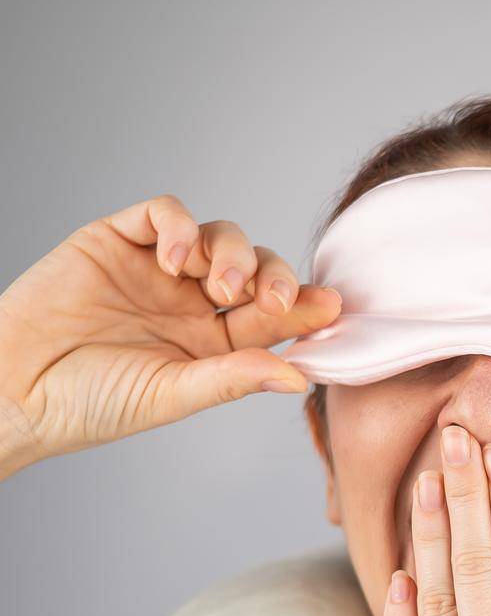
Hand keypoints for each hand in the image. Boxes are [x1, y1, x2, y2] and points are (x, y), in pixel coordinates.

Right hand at [0, 193, 341, 475]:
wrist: (14, 388)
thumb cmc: (90, 402)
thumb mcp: (172, 394)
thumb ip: (234, 377)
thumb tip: (301, 377)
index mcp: (215, 342)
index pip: (274, 317)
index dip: (306, 308)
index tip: (333, 307)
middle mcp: (193, 302)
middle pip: (258, 270)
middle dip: (275, 279)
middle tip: (273, 302)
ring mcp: (157, 268)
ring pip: (221, 237)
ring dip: (232, 254)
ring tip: (215, 284)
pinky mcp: (117, 239)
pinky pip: (163, 213)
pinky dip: (181, 226)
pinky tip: (175, 256)